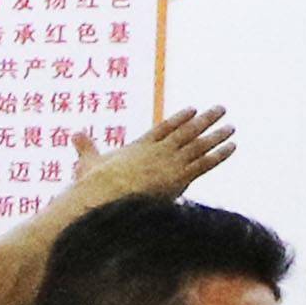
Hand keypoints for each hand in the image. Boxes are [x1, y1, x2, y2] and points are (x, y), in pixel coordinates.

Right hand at [62, 104, 235, 207]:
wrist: (108, 195)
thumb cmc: (95, 183)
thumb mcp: (88, 163)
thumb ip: (85, 149)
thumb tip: (73, 134)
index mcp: (141, 145)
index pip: (165, 128)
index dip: (179, 119)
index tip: (192, 110)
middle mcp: (160, 150)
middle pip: (187, 131)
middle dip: (205, 119)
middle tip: (220, 109)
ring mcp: (171, 162)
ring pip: (199, 144)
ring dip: (217, 133)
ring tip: (231, 126)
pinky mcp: (180, 176)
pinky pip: (205, 162)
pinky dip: (220, 153)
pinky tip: (232, 145)